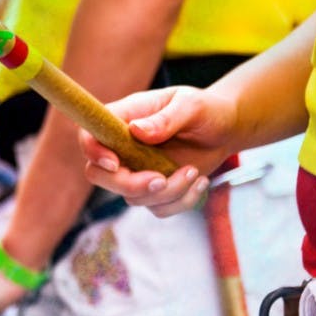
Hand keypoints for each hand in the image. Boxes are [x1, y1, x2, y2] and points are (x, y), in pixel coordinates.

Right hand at [78, 86, 239, 217]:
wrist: (226, 130)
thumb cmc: (206, 110)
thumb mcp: (191, 106)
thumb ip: (165, 119)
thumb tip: (137, 131)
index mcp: (123, 119)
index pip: (89, 136)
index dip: (93, 152)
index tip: (115, 163)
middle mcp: (123, 147)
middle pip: (99, 175)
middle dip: (128, 184)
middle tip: (161, 181)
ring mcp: (136, 171)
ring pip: (132, 197)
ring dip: (167, 192)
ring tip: (194, 172)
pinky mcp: (154, 190)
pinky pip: (157, 208)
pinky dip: (181, 201)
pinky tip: (200, 181)